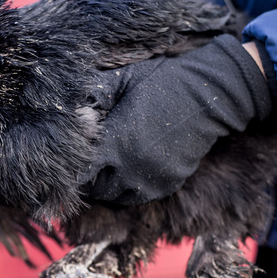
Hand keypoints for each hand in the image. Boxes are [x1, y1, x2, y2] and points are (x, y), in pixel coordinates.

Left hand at [81, 34, 272, 204]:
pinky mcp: (168, 184)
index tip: (68, 163)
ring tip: (105, 171)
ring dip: (108, 187)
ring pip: (117, 198)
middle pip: (96, 190)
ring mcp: (151, 179)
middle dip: (87, 180)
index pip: (80, 173)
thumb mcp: (124, 79)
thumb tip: (71, 107)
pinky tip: (128, 173)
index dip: (72, 170)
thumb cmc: (162, 82)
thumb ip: (95, 93)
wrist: (208, 96)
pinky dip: (129, 190)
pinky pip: (139, 197)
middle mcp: (131, 167)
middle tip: (85, 167)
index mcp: (116, 143)